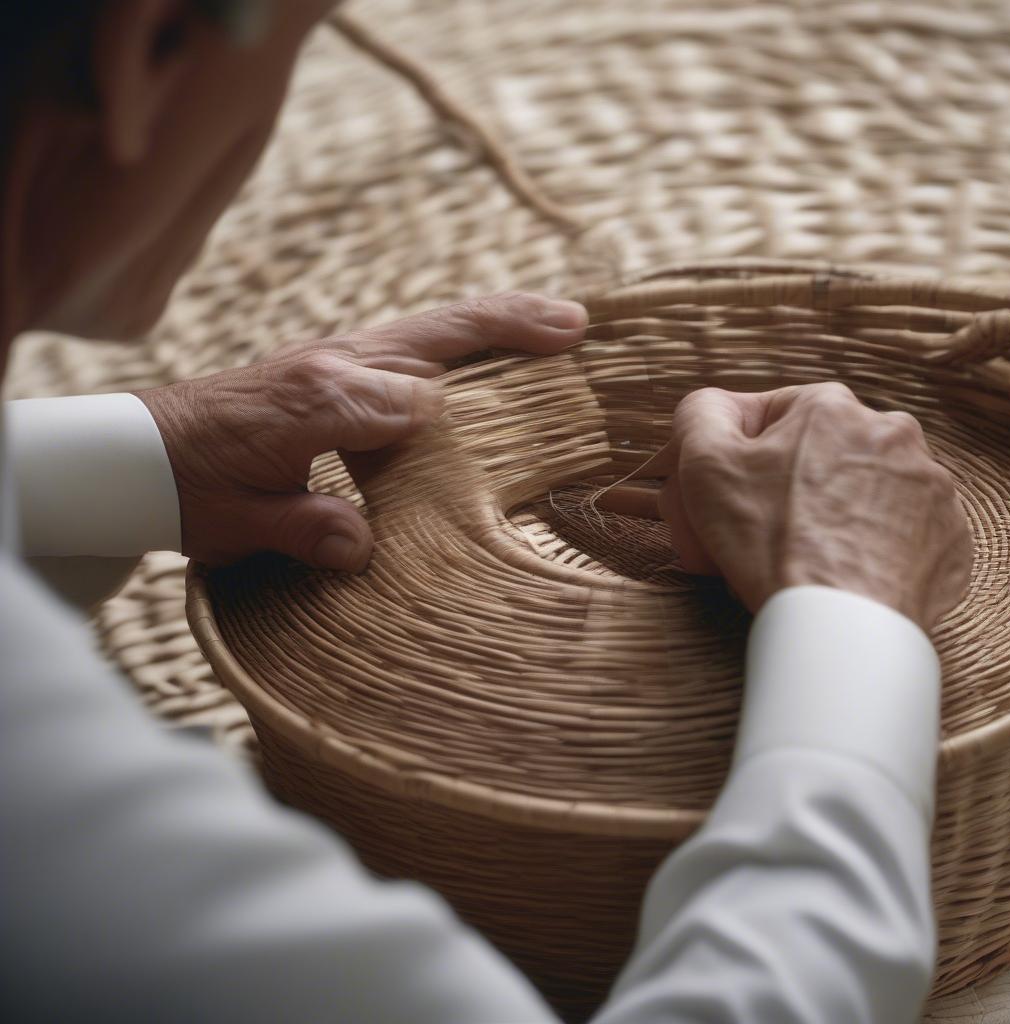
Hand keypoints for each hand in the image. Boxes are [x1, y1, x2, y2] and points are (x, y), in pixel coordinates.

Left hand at [137, 293, 587, 570]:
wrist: (137, 453)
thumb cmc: (189, 489)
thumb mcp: (239, 523)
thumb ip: (304, 529)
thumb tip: (366, 550)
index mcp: (318, 399)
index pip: (410, 404)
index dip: (446, 431)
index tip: (479, 466)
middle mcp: (335, 363)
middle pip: (439, 335)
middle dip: (510, 326)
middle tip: (577, 323)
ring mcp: (336, 355)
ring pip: (431, 329)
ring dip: (496, 322)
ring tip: (558, 321)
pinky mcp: (334, 363)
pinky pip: (412, 342)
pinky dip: (462, 338)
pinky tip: (490, 351)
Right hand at [658, 383, 972, 631]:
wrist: (839, 622)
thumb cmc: (770, 541)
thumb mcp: (705, 464)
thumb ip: (700, 414)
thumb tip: (711, 409)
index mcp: (832, 407)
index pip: (770, 415)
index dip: (736, 456)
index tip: (725, 495)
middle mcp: (893, 434)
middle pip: (818, 455)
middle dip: (783, 487)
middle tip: (754, 533)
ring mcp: (931, 488)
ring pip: (860, 493)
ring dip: (828, 515)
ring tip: (796, 559)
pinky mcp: (950, 540)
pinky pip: (900, 535)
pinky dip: (870, 550)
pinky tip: (839, 574)